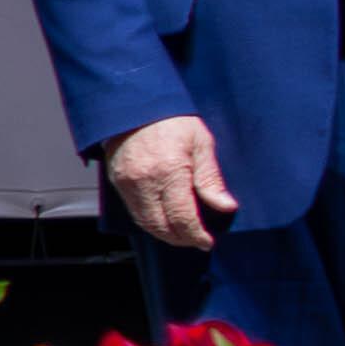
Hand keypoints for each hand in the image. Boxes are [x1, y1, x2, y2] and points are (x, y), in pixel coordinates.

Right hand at [100, 113, 235, 254]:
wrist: (135, 104)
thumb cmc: (171, 120)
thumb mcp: (201, 143)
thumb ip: (211, 179)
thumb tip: (225, 206)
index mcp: (169, 171)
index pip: (183, 218)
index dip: (197, 235)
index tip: (208, 241)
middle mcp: (144, 181)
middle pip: (162, 227)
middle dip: (182, 239)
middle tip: (198, 240)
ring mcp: (128, 184)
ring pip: (146, 224)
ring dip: (166, 234)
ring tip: (184, 233)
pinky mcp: (119, 184)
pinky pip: (135, 213)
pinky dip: (151, 222)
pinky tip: (165, 220)